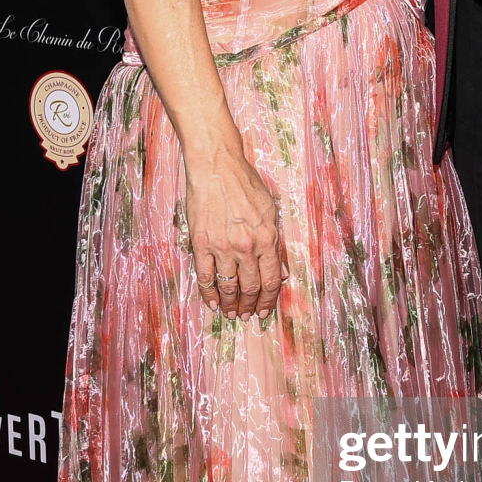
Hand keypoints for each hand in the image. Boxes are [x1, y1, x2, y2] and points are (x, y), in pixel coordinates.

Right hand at [185, 155, 287, 319]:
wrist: (216, 166)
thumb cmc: (244, 183)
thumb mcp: (270, 210)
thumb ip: (274, 242)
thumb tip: (279, 271)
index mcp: (267, 238)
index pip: (271, 280)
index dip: (268, 300)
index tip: (265, 311)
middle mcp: (246, 246)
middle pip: (251, 287)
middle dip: (250, 306)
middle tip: (248, 316)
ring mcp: (222, 246)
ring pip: (228, 286)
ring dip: (231, 304)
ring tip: (232, 313)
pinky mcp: (201, 243)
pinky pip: (205, 276)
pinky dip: (208, 293)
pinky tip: (213, 303)